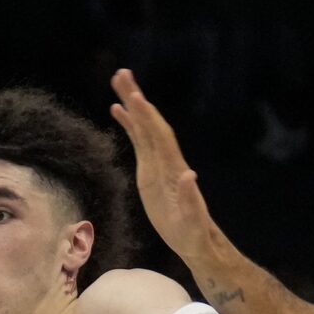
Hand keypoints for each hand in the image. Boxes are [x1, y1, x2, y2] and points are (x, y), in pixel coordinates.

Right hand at [110, 70, 224, 263]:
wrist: (195, 239)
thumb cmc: (194, 233)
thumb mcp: (192, 221)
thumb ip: (190, 200)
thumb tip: (189, 176)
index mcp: (174, 169)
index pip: (159, 137)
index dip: (147, 118)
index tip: (135, 96)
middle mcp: (166, 160)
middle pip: (150, 123)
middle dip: (137, 99)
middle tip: (122, 74)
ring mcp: (158, 163)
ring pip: (143, 127)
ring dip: (131, 104)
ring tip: (117, 80)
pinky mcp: (150, 170)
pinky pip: (138, 141)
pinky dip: (129, 124)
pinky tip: (117, 110)